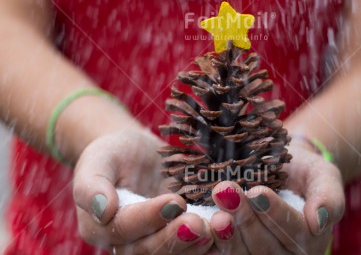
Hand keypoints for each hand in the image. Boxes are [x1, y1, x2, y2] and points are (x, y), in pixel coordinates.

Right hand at [73, 128, 213, 253]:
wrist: (135, 154)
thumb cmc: (113, 153)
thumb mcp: (98, 160)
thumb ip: (92, 185)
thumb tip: (103, 210)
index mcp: (101, 227)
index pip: (124, 228)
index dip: (149, 218)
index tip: (174, 202)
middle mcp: (128, 243)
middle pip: (151, 249)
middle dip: (177, 238)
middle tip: (200, 223)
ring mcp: (155, 240)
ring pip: (174, 254)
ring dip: (198, 245)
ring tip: (220, 228)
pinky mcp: (178, 235)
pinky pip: (193, 245)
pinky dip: (212, 240)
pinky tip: (230, 228)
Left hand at [206, 141, 343, 254]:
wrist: (284, 171)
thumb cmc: (306, 173)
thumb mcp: (324, 176)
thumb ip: (329, 198)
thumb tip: (319, 221)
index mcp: (309, 241)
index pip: (294, 232)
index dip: (275, 213)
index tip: (258, 192)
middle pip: (264, 246)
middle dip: (244, 218)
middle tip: (226, 191)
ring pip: (242, 254)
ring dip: (226, 232)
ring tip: (214, 206)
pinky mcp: (237, 251)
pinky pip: (223, 254)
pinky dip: (210, 242)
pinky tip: (198, 224)